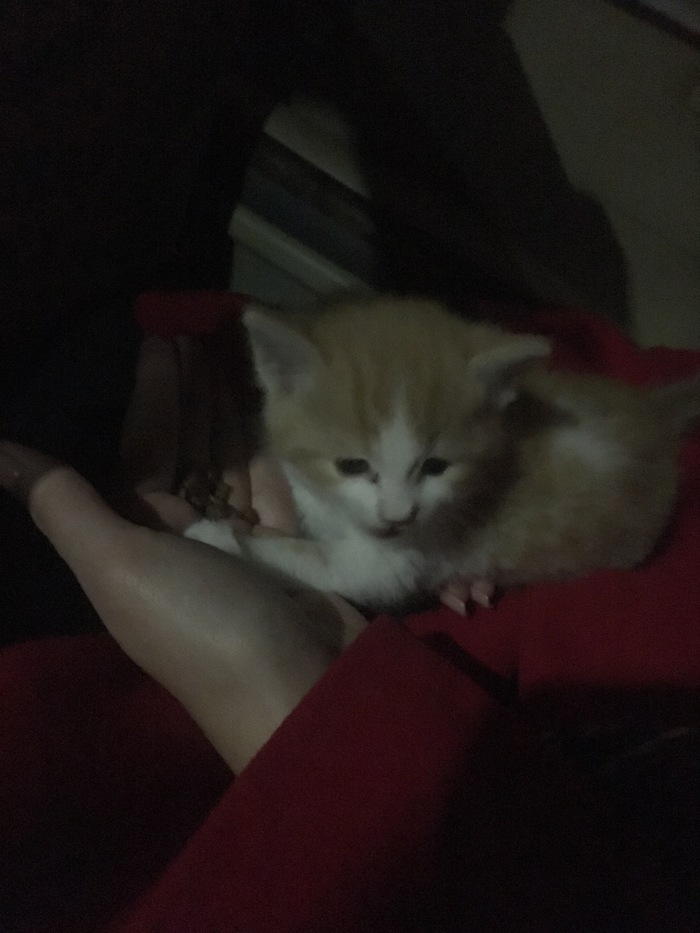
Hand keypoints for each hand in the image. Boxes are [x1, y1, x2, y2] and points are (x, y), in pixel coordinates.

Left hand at [0, 333, 365, 772]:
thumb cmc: (202, 624)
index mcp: (136, 544)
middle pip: (187, 452)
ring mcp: (243, 546)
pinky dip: (272, 449)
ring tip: (240, 352)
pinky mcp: (292, 550)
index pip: (140, 454)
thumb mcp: (118, 566)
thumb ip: (64, 506)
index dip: (151, 399)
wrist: (303, 691)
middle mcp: (185, 541)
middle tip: (205, 330)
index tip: (165, 342)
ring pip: (232, 463)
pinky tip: (274, 408)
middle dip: (192, 395)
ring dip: (232, 411)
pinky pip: (277, 486)